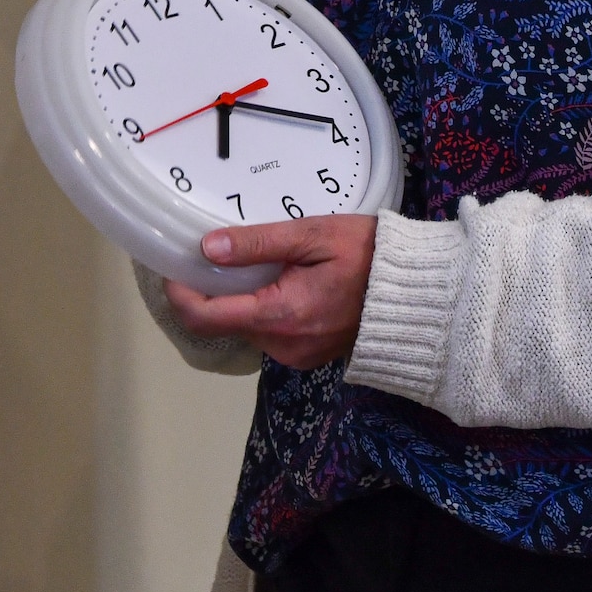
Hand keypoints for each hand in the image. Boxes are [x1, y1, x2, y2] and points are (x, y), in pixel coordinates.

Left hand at [163, 214, 378, 369]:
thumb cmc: (369, 255)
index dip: (181, 294)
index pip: (207, 317)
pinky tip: (287, 281)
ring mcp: (296, 355)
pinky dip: (268, 308)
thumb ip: (259, 242)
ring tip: (265, 261)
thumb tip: (207, 248)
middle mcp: (282, 345)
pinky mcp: (309, 355)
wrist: (419, 292)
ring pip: (249, 326)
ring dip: (246, 298)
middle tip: (223, 251)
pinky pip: (272, 332)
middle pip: (226, 321)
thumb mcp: (314, 235)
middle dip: (218, 289)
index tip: (173, 266)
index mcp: (279, 315)